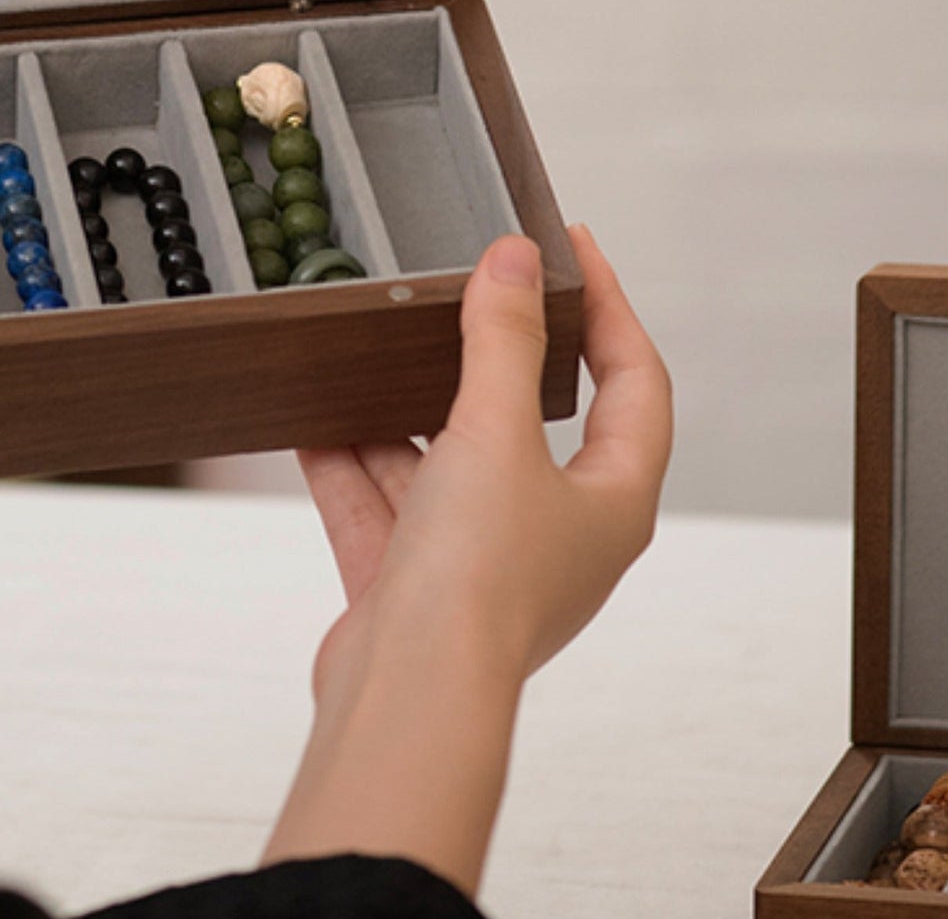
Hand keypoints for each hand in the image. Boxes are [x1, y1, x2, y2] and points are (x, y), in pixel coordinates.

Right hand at [264, 226, 670, 892]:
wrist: (405, 700)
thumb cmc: (478, 585)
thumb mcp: (494, 432)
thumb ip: (502, 339)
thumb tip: (515, 260)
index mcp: (613, 501)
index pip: (633, 382)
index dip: (610, 306)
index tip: (574, 247)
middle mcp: (556, 533)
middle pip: (529, 419)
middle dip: (488, 357)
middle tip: (470, 288)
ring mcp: (483, 563)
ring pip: (446, 462)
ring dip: (405, 412)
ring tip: (373, 347)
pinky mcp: (415, 588)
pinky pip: (384, 505)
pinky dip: (352, 464)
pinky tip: (314, 419)